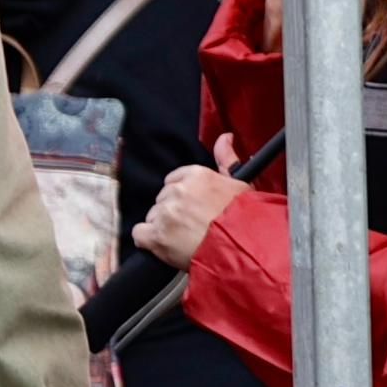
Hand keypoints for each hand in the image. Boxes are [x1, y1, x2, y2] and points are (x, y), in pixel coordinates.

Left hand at [136, 139, 247, 268]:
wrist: (244, 250)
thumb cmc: (247, 220)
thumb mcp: (241, 184)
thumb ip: (226, 160)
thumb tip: (225, 137)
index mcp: (197, 175)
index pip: (175, 180)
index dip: (183, 197)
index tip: (193, 209)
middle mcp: (178, 190)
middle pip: (163, 199)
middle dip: (173, 212)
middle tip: (191, 227)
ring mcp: (166, 213)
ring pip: (153, 217)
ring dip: (163, 228)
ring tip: (183, 240)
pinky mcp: (157, 236)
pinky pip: (140, 234)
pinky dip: (149, 242)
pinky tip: (165, 246)